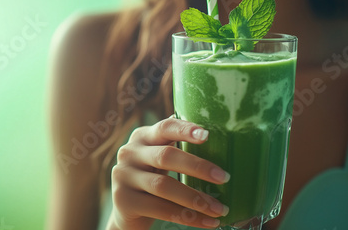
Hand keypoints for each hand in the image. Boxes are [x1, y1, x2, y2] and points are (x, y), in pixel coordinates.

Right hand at [107, 117, 229, 229]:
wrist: (126, 208)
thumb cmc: (152, 178)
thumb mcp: (159, 158)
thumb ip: (177, 147)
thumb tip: (217, 140)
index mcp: (142, 136)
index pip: (164, 128)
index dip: (185, 130)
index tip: (206, 135)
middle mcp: (129, 152)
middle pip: (165, 156)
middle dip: (197, 167)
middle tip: (224, 178)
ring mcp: (124, 176)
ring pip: (163, 186)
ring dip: (195, 198)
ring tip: (219, 209)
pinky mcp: (124, 200)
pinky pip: (161, 210)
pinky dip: (188, 217)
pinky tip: (208, 222)